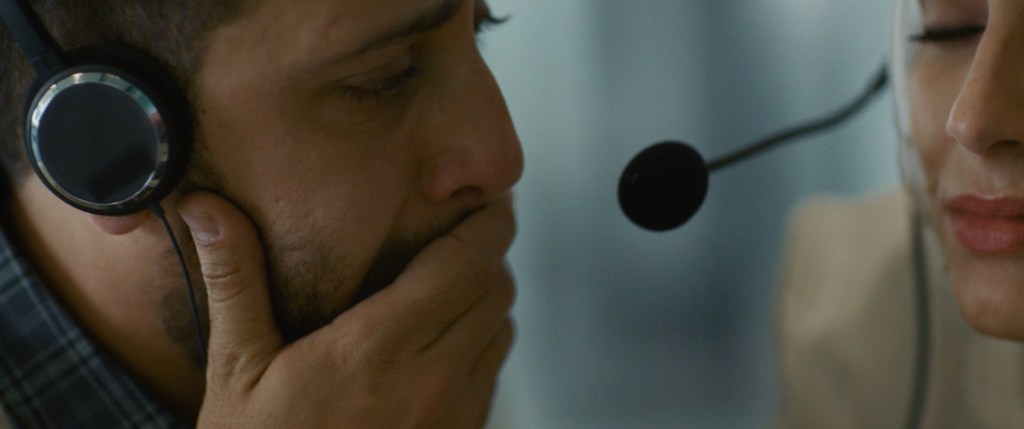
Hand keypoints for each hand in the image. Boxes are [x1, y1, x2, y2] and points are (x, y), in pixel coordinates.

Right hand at [178, 192, 515, 427]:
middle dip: (487, 251)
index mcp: (377, 348)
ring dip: (487, 297)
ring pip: (501, 330)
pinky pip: (492, 374)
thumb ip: (236, 281)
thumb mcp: (236, 370)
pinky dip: (483, 343)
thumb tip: (209, 210)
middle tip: (465, 229)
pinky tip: (445, 341)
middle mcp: (429, 379)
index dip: (488, 221)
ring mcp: (452, 414)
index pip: (464, 263)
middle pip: (495, 289)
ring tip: (455, 280)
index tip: (488, 196)